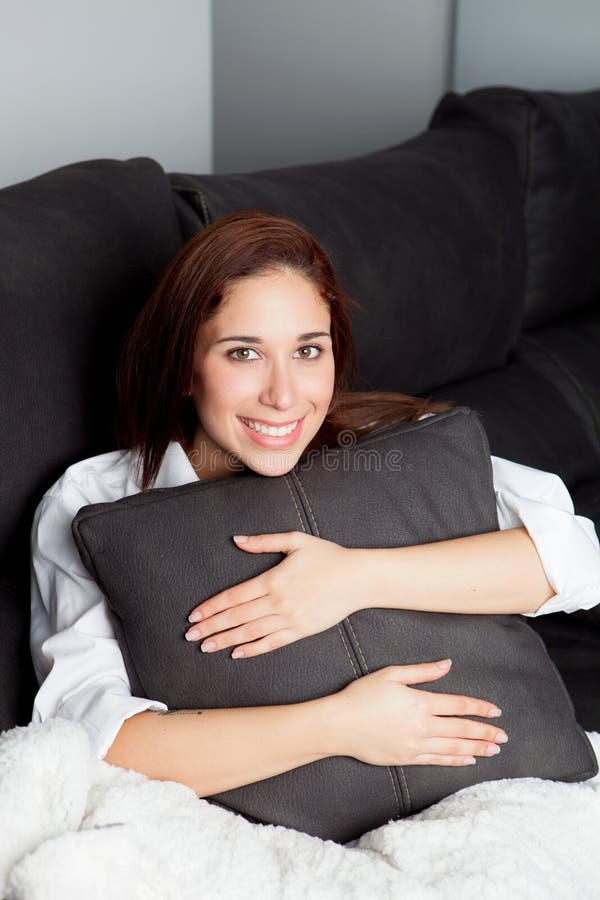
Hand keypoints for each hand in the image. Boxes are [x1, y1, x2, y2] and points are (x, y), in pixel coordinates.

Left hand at [185, 531, 361, 658]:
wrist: (358, 579)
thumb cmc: (328, 556)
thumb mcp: (295, 540)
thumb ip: (264, 541)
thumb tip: (238, 540)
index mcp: (273, 579)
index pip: (234, 597)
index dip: (212, 607)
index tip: (194, 616)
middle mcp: (278, 601)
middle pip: (237, 617)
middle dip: (212, 627)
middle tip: (190, 636)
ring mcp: (290, 618)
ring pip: (251, 632)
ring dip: (226, 640)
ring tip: (206, 647)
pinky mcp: (301, 630)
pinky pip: (272, 642)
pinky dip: (253, 649)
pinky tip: (237, 653)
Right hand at [329, 660, 507, 766]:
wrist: (339, 725)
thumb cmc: (362, 695)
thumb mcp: (391, 675)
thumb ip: (422, 671)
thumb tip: (447, 665)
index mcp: (419, 702)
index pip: (458, 706)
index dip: (479, 708)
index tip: (496, 712)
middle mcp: (422, 726)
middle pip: (461, 729)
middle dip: (485, 732)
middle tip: (504, 736)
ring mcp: (415, 745)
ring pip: (454, 748)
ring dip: (476, 748)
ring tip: (494, 750)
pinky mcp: (406, 758)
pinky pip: (437, 760)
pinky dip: (455, 761)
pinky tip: (468, 760)